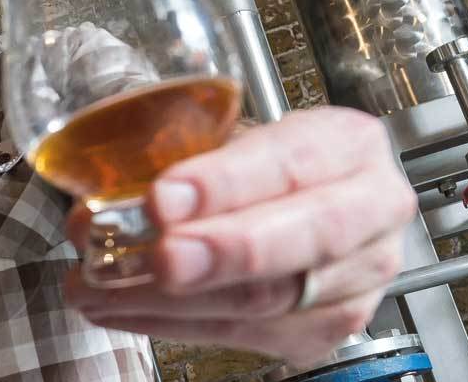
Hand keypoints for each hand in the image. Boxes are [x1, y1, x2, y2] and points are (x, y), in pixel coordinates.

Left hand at [64, 107, 417, 366]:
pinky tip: (121, 307)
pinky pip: (246, 334)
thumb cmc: (261, 161)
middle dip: (221, 252)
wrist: (306, 197)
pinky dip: (172, 323)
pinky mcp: (325, 328)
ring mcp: (357, 279)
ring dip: (174, 298)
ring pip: (268, 299)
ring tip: (104, 286)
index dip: (225, 183)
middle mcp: (371, 211)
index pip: (291, 162)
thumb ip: (175, 159)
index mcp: (348, 143)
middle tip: (159, 257)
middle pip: (302, 240)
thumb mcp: (228, 133)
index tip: (162, 198)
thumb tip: (96, 208)